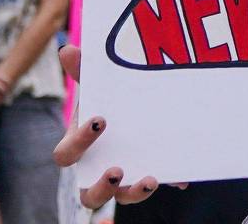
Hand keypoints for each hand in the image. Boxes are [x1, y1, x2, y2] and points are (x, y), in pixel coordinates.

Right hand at [52, 49, 166, 207]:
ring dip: (134, 193)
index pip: (65, 155)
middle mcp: (96, 168)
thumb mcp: (98, 82)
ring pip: (121, 198)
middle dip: (100, 187)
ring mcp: (123, 176)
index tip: (100, 120)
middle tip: (117, 170)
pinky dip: (169, 180)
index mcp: (78, 146)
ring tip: (149, 180)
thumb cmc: (107, 97)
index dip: (78, 144)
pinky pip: (157, 183)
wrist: (135, 102)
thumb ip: (84, 69)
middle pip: (87, 195)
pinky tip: (181, 176)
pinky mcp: (147, 174)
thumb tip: (67, 49)